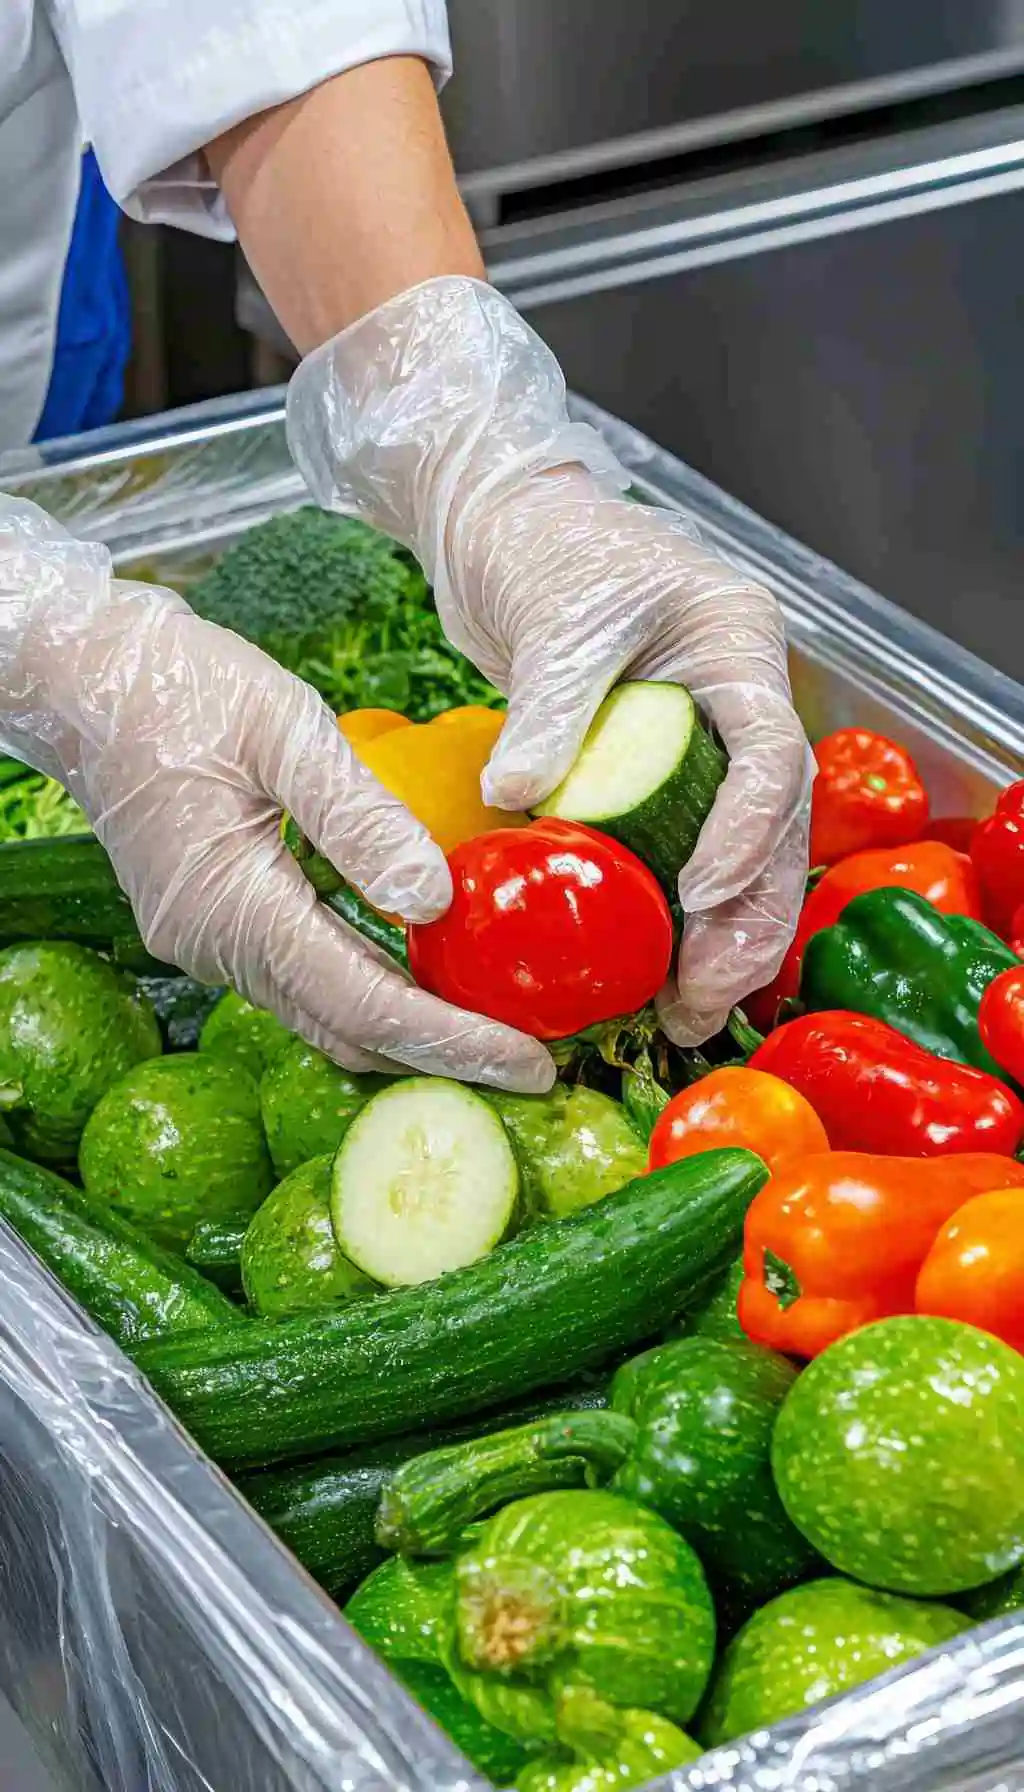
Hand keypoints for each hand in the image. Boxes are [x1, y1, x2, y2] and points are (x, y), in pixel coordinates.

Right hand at [0, 497, 553, 1089]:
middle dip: (444, 1057)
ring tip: (498, 1032)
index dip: (453, 1043)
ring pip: (324, 1015)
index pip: (364, 1004)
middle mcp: (216, 945)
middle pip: (347, 1030)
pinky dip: (372, 994)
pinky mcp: (215, 925)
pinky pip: (304, 981)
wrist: (83, 679)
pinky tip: (429, 981)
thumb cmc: (180, 687)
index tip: (531, 1063)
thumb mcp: (285, 731)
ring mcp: (209, 941)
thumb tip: (438, 901)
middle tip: (537, 1063)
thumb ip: (361, 820)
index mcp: (233, 905)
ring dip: (409, 1034)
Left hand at [287, 277, 811, 1043]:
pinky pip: (683, 848)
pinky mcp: (659, 765)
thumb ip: (552, 709)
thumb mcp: (553, 618)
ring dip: (719, 934)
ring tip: (685, 1013)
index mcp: (736, 646)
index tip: (701, 896)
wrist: (500, 519)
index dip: (747, 834)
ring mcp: (704, 734)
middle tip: (703, 1000)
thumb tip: (520, 800)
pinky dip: (673, 911)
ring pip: (740, 851)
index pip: (771, 753)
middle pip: (773, 825)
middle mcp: (736, 698)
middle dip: (745, 921)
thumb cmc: (540, 540)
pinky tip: (652, 971)